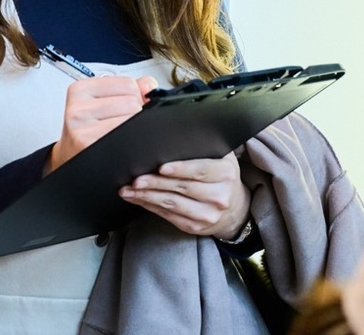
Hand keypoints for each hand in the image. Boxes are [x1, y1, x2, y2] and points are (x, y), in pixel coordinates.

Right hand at [46, 75, 157, 173]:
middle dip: (133, 113)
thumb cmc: (91, 126)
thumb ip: (131, 87)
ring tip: (118, 133)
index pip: (128, 84)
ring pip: (132, 119)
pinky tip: (119, 143)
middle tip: (119, 122)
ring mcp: (82, 129)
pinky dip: (131, 141)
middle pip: (132, 102)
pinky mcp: (89, 146)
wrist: (71, 155)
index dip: (134, 95)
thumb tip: (149, 85)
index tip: (122, 105)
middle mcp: (78, 109)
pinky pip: (127, 137)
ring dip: (133, 127)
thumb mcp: (104, 100)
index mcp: (81, 90)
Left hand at [119, 152, 251, 238]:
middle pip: (183, 188)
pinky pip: (168, 216)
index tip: (161, 168)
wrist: (234, 209)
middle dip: (156, 183)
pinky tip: (138, 199)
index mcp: (226, 173)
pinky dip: (151, 206)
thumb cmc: (221, 177)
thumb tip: (177, 135)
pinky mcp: (195, 227)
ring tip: (129, 190)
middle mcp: (219, 195)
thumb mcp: (223, 158)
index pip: (201, 170)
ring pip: (172, 204)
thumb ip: (206, 147)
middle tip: (136, 179)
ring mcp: (207, 214)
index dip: (181, 169)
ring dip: (147, 197)